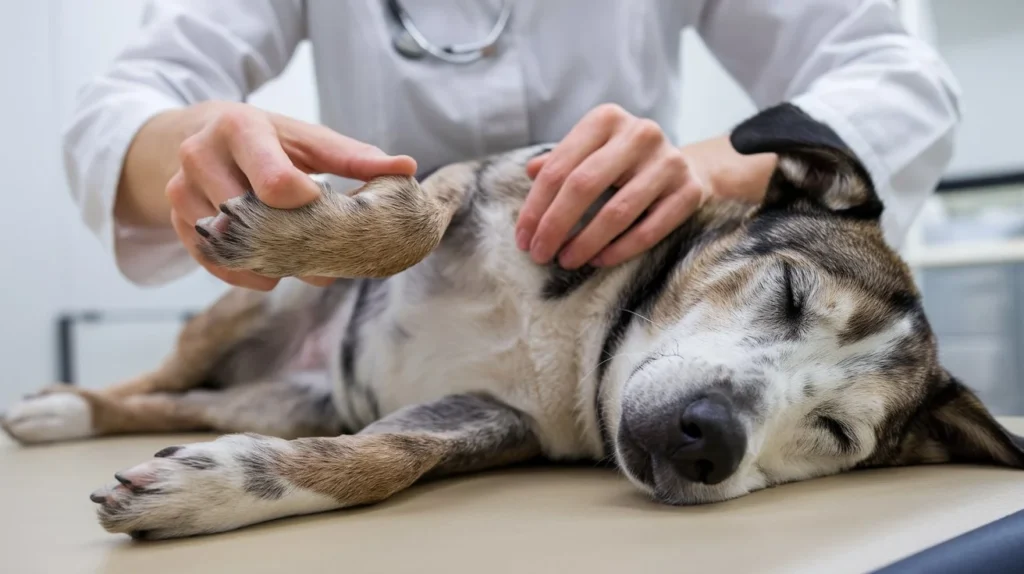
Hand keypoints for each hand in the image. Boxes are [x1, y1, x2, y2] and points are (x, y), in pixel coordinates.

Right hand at [167, 101, 416, 289]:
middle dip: (293, 241)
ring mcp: (182, 190)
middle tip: (327, 251)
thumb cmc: (267, 138)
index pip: (276, 183)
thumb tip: (407, 167)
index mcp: (240, 128)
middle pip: (253, 220)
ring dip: (271, 262)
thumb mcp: (306, 139)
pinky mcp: (177, 221)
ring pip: (231, 246)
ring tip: (301, 261)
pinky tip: (271, 273)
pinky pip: (212, 262)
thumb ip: (353, 157)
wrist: (201, 137)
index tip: (323, 208)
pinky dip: (246, 274)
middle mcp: (200, 156)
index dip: (308, 207)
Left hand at [516, 104, 711, 269]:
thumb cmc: (623, 163)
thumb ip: (560, 162)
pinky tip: (598, 260)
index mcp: (606, 119)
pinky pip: (649, 229)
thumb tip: (529, 172)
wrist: (686, 167)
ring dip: (585, 243)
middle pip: (584, 185)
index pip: (560, 167)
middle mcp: (639, 133)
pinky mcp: (690, 191)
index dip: (536, 206)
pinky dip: (619, 250)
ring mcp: (668, 162)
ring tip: (566, 261)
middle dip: (555, 225)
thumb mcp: (590, 153)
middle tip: (539, 254)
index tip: (522, 238)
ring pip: (616, 211)